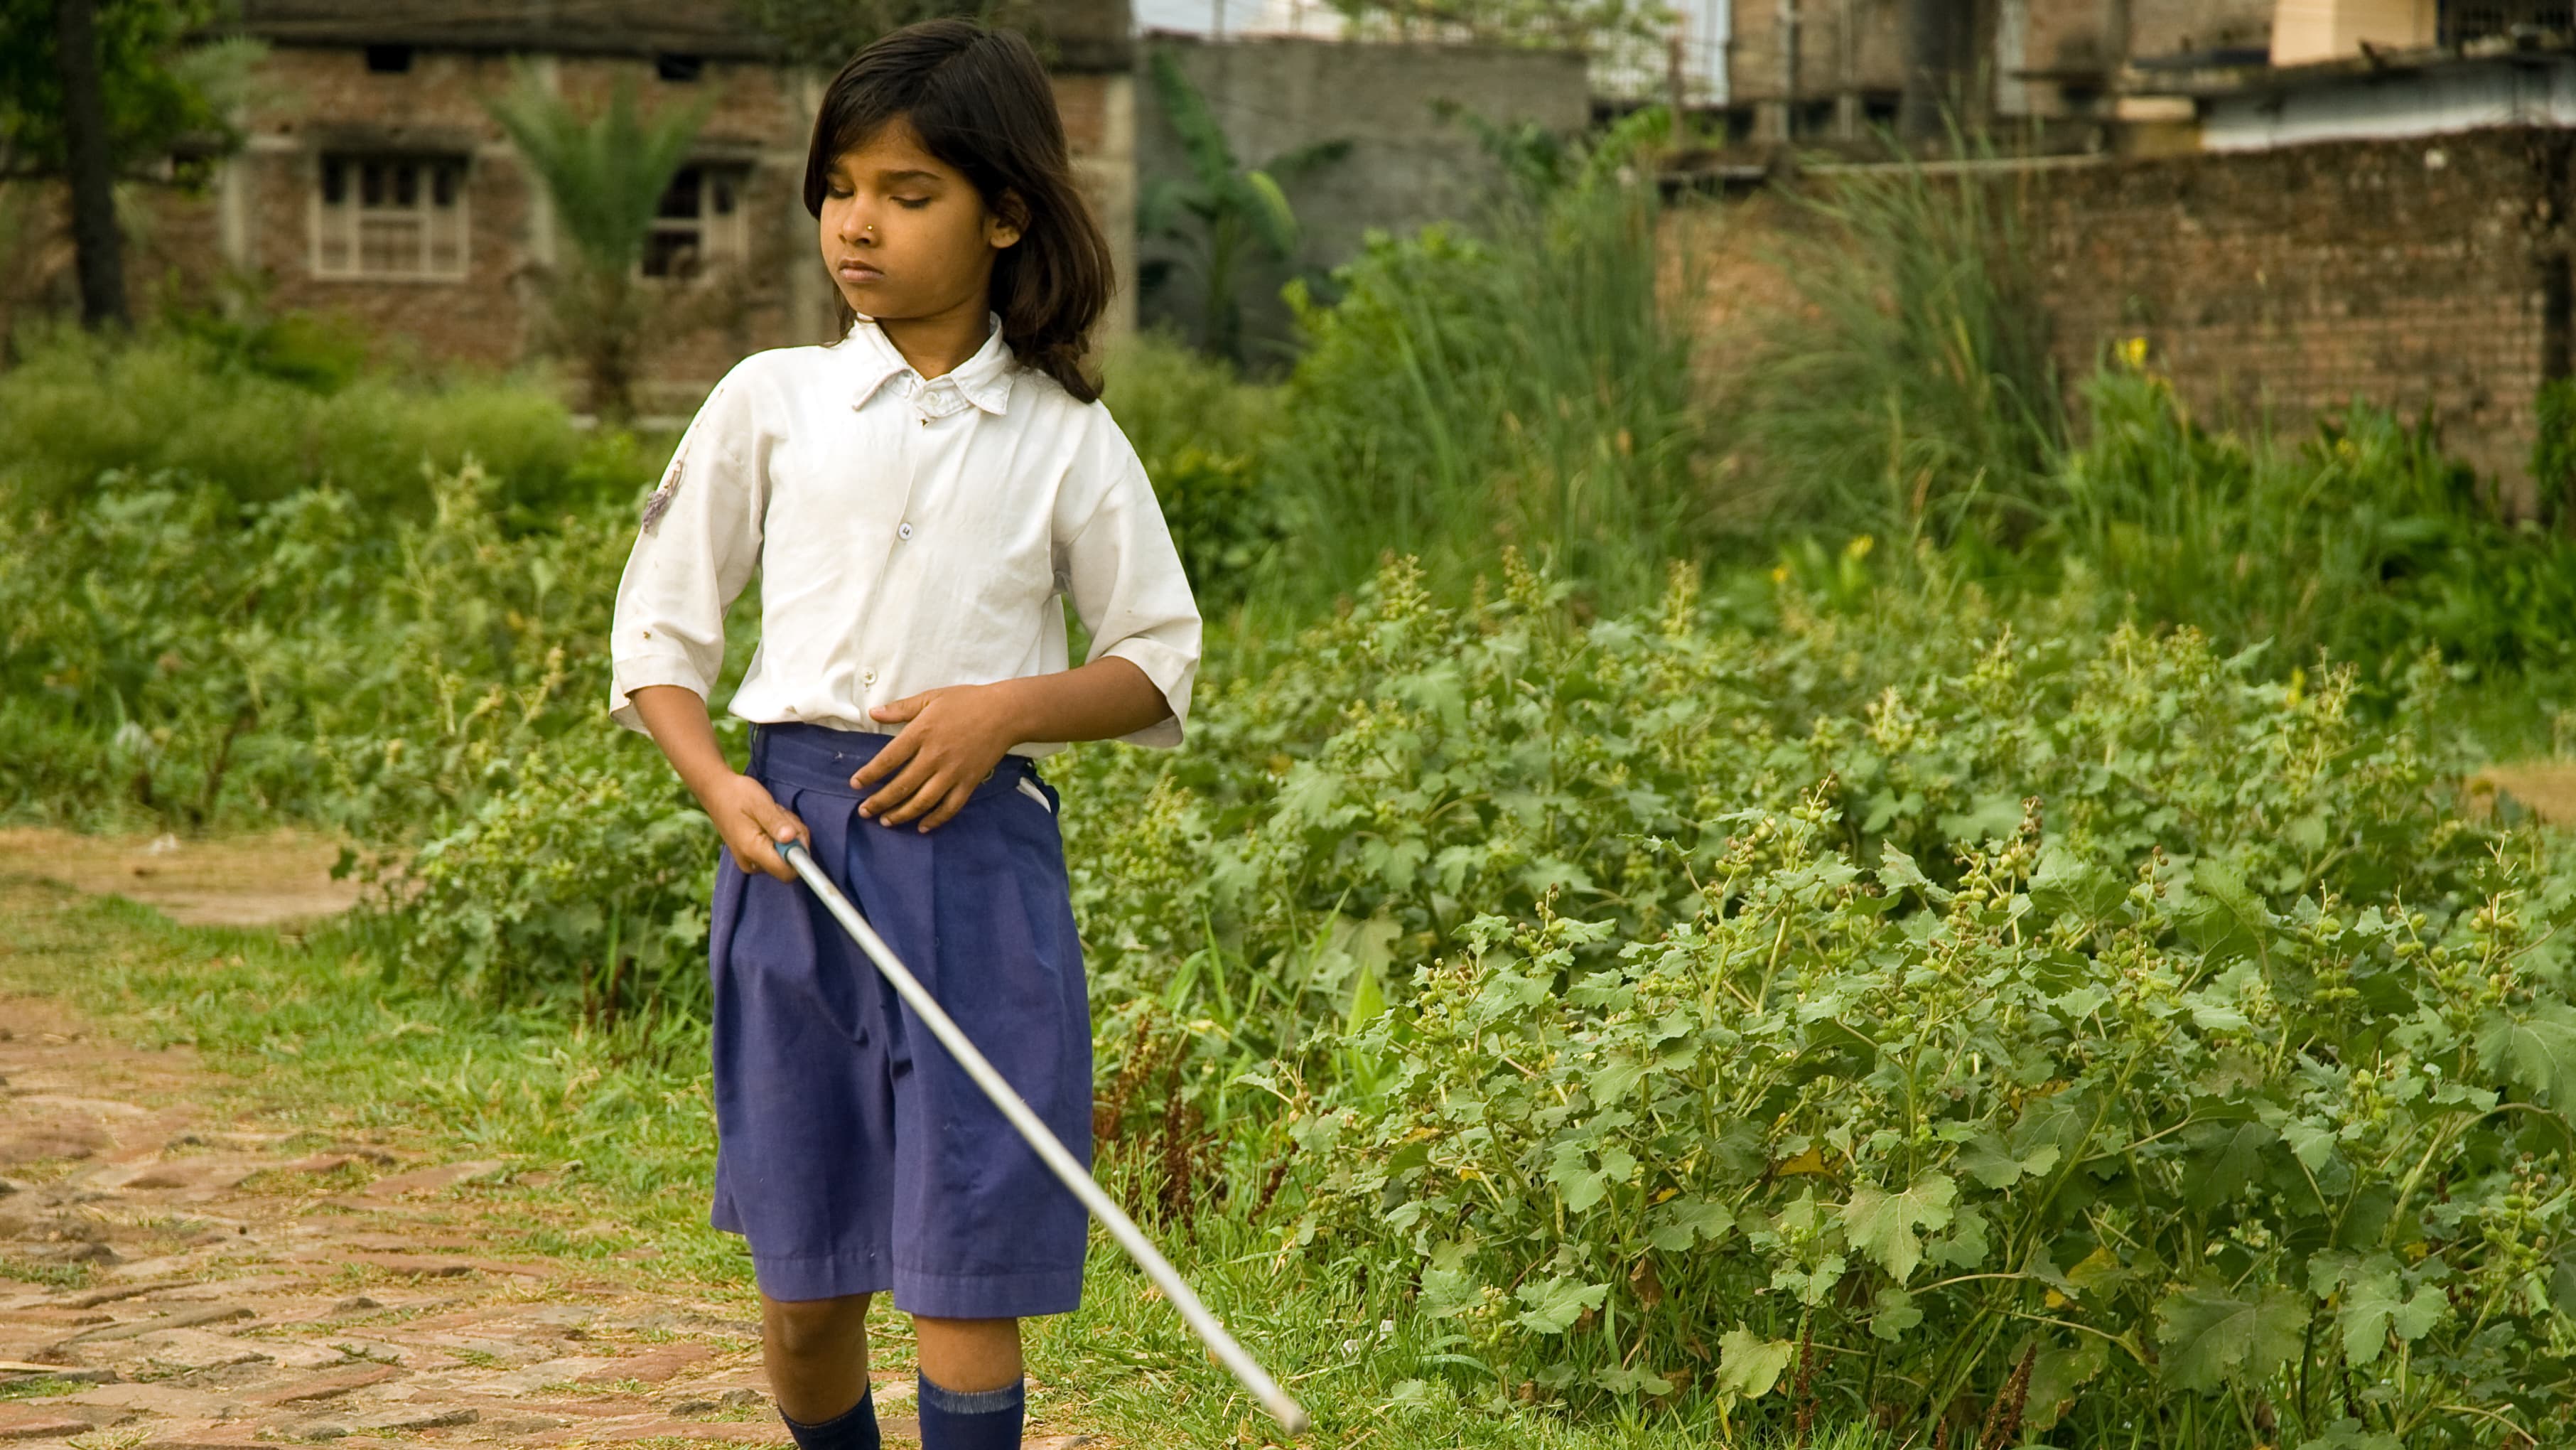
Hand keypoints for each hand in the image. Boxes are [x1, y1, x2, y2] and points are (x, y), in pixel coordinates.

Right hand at [703, 772, 809, 880]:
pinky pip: (777, 852)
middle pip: (789, 863)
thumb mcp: (760, 804)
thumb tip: (792, 839)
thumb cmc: (738, 795)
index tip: (794, 831)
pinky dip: (780, 837)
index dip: (799, 853)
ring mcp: (752, 862)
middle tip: (781, 816)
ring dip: (788, 835)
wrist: (717, 793)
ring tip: (772, 816)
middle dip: (793, 838)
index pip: (787, 872)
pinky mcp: (753, 857)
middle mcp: (752, 863)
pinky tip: (769, 823)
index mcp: (753, 850)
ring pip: (786, 856)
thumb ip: (776, 822)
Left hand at [852, 682, 1022, 831]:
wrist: (1005, 712)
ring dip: (902, 814)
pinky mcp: (969, 782)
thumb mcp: (931, 697)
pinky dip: (935, 820)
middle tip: (865, 811)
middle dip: (880, 802)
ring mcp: (953, 772)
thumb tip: (873, 713)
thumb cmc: (967, 701)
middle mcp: (934, 756)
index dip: (869, 775)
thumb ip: (901, 708)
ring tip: (886, 821)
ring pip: (922, 801)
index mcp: (921, 733)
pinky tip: (922, 826)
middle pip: (901, 786)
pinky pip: (950, 807)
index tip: (855, 784)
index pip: (888, 759)